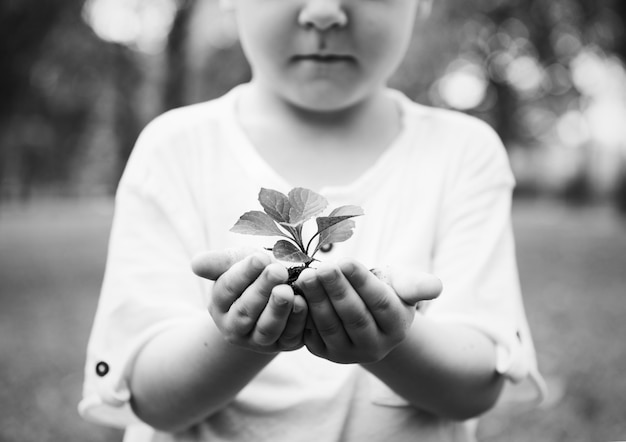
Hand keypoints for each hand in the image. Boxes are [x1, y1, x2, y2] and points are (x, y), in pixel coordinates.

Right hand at [191, 249, 308, 352]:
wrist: (278, 289)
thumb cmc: (255, 272)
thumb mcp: (236, 262)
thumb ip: (218, 263)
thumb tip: (195, 264)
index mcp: (220, 304)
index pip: (227, 288)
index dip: (244, 273)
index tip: (260, 258)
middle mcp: (235, 327)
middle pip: (246, 311)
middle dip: (262, 290)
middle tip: (277, 270)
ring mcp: (259, 340)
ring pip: (266, 329)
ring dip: (278, 310)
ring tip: (287, 291)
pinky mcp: (284, 344)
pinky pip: (290, 336)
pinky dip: (297, 321)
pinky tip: (303, 302)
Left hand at [295, 259, 440, 363]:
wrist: (366, 314)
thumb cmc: (387, 291)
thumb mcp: (403, 284)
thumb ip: (417, 284)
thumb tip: (436, 287)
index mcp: (397, 327)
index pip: (380, 303)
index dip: (362, 283)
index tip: (346, 261)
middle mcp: (375, 346)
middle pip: (354, 316)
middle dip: (336, 290)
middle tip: (321, 267)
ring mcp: (347, 353)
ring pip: (330, 326)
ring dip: (316, 300)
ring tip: (306, 276)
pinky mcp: (324, 352)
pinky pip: (311, 334)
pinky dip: (302, 314)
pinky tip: (294, 293)